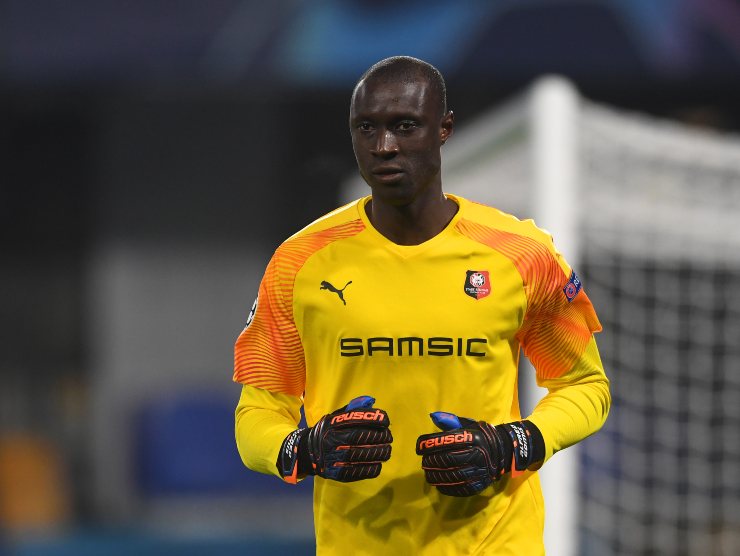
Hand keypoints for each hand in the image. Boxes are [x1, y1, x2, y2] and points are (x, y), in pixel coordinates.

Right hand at [278, 396, 391, 482]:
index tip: (386, 421)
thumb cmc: (327, 432)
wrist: (306, 452)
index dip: (372, 419)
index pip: (354, 419)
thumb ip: (352, 410)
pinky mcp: (333, 472)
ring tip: (387, 451)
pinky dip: (369, 469)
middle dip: (377, 437)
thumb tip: (371, 401)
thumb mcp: (335, 417)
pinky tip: (378, 465)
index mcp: (331, 423)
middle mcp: (330, 439)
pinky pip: (354, 471)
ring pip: (357, 455)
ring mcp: (330, 456)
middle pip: (357, 437)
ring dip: (377, 453)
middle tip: (389, 437)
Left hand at [416, 412, 542, 496]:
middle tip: (423, 461)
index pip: (446, 440)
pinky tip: (438, 484)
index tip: (419, 447)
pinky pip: (461, 488)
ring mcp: (480, 470)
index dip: (429, 444)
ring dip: (436, 475)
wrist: (504, 451)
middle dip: (431, 461)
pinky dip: (446, 487)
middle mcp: (477, 453)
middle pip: (447, 459)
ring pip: (452, 475)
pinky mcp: (481, 483)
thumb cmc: (481, 436)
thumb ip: (451, 421)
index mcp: (472, 437)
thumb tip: (433, 416)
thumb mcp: (468, 425)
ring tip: (428, 473)